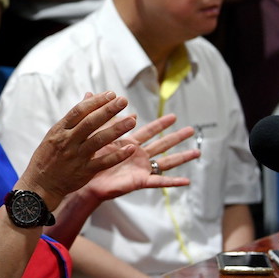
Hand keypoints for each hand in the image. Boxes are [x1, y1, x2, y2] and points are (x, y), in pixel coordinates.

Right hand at [19, 91, 136, 208]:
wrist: (40, 184)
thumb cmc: (48, 156)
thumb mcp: (55, 133)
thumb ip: (74, 117)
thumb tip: (89, 96)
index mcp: (60, 130)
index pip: (79, 111)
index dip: (96, 101)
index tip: (111, 94)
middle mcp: (68, 141)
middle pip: (90, 122)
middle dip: (108, 110)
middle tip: (123, 101)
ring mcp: (76, 157)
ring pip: (99, 140)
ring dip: (117, 130)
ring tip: (132, 120)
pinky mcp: (84, 172)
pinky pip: (104, 162)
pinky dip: (118, 156)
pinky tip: (130, 148)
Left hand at [80, 113, 199, 202]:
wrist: (81, 179)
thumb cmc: (86, 158)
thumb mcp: (94, 134)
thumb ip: (97, 117)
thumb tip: (90, 95)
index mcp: (128, 144)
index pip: (148, 131)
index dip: (160, 125)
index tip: (172, 116)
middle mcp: (137, 156)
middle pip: (161, 144)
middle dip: (176, 137)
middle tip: (191, 129)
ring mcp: (140, 168)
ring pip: (165, 162)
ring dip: (181, 157)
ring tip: (197, 152)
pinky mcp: (139, 181)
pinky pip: (159, 182)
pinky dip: (172, 182)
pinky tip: (186, 181)